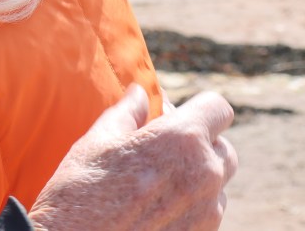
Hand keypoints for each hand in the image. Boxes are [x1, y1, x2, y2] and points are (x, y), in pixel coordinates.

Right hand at [28, 84, 237, 229]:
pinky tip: (153, 207)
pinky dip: (189, 204)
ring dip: (195, 175)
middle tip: (160, 148)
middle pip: (223, 147)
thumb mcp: (98, 141)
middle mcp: (205, 174)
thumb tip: (140, 92)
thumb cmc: (81, 191)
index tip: (174, 115)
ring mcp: (208, 212)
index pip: (218, 108)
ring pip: (216, 182)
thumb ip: (128, 112)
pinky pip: (206, 212)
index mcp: (181, 140)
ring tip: (154, 182)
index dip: (198, 108)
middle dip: (199, 142)